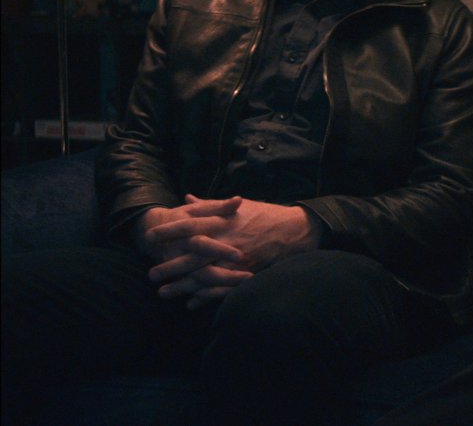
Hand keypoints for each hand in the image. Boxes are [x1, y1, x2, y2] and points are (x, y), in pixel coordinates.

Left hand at [144, 195, 319, 307]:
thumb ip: (209, 205)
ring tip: (163, 293)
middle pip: (192, 255)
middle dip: (170, 265)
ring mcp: (236, 258)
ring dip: (182, 286)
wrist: (294, 230)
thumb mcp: (237, 206)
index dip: (168, 230)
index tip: (150, 237)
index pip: (189, 224)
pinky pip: (221, 287)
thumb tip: (186, 198)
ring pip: (203, 275)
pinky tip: (191, 302)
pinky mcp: (245, 272)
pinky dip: (205, 297)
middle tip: (150, 274)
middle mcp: (226, 239)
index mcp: (223, 220)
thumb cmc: (264, 215)